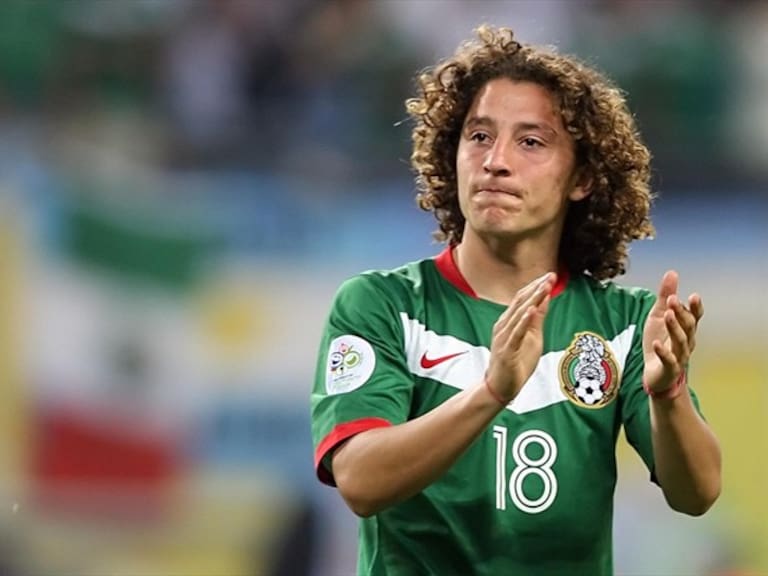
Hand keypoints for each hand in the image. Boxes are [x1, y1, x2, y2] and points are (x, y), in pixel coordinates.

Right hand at [486, 272, 554, 402]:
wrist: (500, 387)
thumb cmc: (515, 363)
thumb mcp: (532, 338)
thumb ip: (536, 319)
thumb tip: (545, 299)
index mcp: (509, 321)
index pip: (522, 299)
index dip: (536, 286)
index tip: (550, 275)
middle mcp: (504, 326)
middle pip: (520, 302)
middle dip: (536, 288)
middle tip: (550, 276)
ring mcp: (504, 338)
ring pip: (518, 314)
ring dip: (532, 299)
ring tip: (544, 287)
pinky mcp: (506, 351)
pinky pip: (515, 334)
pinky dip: (523, 321)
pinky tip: (530, 310)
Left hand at [642, 270, 703, 394]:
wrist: (656, 375)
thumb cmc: (660, 342)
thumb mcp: (658, 316)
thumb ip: (665, 296)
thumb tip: (672, 272)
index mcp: (685, 329)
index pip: (694, 317)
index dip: (695, 308)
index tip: (693, 296)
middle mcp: (686, 342)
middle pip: (688, 327)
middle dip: (681, 314)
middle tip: (672, 301)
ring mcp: (679, 356)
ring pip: (680, 342)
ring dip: (674, 328)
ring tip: (667, 315)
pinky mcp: (669, 369)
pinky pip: (668, 361)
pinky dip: (664, 352)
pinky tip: (657, 344)